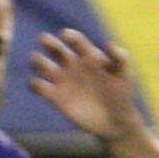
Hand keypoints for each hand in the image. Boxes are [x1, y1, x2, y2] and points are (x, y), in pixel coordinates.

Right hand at [28, 28, 145, 142]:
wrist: (114, 121)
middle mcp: (72, 65)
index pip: (75, 40)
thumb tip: (109, 44)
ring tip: (44, 65)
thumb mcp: (124, 75)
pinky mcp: (54, 97)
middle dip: (47, 42)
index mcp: (88, 56)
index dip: (69, 35)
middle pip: (54, 47)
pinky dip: (34, 84)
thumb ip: (120, 58)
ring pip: (41, 64)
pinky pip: (37, 86)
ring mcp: (62, 80)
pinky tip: (43, 86)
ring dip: (37, 60)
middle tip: (45, 40)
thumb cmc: (121, 96)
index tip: (65, 36)